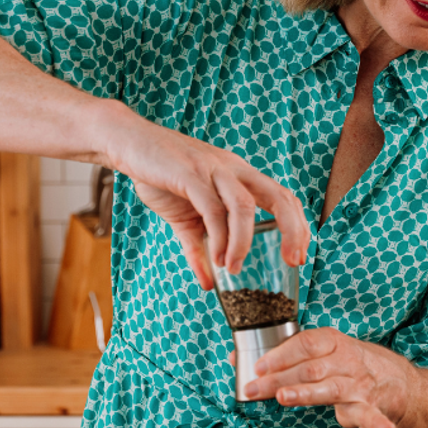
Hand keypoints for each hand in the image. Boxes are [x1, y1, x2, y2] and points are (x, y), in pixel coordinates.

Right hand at [104, 108, 309, 288]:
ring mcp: (213, 169)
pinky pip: (212, 208)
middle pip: (280, 196)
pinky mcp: (189, 174)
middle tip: (293, 261)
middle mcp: (234, 170)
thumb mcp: (187, 219)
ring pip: (244, 206)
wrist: (128, 144)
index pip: (283, 197)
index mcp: (240, 176)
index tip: (299, 256)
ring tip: (235, 268)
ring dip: (244, 242)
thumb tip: (209, 283)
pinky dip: (218, 236)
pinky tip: (216, 257)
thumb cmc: (161, 176)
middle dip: (293, 230)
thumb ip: (200, 249)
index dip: (298, 226)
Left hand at [241, 328, 414, 427]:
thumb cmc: (343, 363)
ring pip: (329, 389)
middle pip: (308, 368)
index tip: (258, 366)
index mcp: (331, 341)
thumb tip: (236, 360)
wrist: (389, 377)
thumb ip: (281, 357)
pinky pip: (370, 414)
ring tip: (283, 398)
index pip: (303, 344)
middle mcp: (345, 360)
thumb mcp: (317, 352)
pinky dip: (376, 421)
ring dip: (305, 394)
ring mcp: (357, 383)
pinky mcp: (368, 405)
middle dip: (277, 379)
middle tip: (253, 389)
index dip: (279, 355)